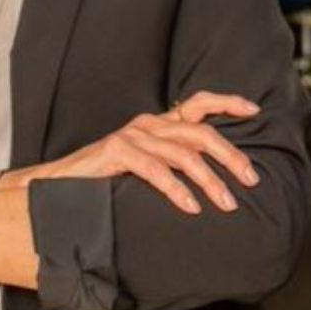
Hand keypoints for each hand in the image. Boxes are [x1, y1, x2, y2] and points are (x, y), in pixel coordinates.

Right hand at [2, 90, 259, 214]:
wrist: (56, 186)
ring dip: (211, 181)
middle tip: (251, 180)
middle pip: (201, 132)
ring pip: (184, 154)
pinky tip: (191, 207)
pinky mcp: (116, 151)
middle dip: (231, 155)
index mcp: (157, 124)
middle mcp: (148, 124)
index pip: (198, 103)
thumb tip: (215, 179)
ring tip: (228, 203)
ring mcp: (132, 135)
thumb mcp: (144, 167)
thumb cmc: (104, 182)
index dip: (227, 102)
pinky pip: (156, 170)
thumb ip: (171, 163)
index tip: (254, 110)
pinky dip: (177, 189)